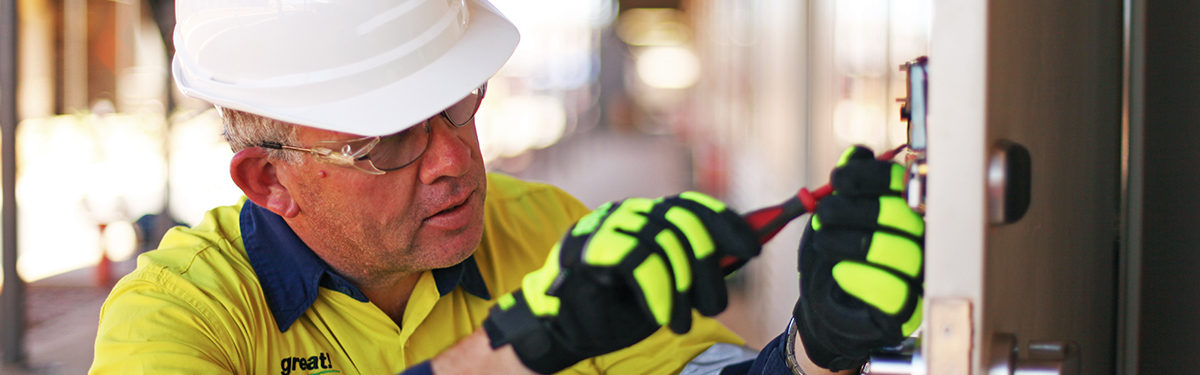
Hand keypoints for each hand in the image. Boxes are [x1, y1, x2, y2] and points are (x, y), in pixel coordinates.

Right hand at [483, 192, 760, 373]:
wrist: (565, 330)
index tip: (753, 247)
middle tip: (715, 306)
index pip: (690, 205)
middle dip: (707, 265)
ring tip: (683, 321)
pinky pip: (637, 261)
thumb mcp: (669, 286)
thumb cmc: (618, 309)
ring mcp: (604, 227)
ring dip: (682, 287)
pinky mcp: (587, 248)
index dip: (724, 222)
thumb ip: (699, 264)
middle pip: (681, 221)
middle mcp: (626, 214)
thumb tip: (745, 248)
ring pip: (661, 241)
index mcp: (645, 217)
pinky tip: (663, 316)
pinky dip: (658, 291)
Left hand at [793, 146, 924, 370]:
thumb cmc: (831, 261)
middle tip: (824, 215)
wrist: (823, 311)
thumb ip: (845, 188)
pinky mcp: (909, 311)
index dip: (871, 176)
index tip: (838, 178)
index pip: (903, 185)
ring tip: (824, 241)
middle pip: (900, 215)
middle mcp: (922, 243)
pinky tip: (840, 271)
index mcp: (908, 214)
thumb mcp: (831, 218)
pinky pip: (893, 291)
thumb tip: (858, 154)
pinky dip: (860, 277)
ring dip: (851, 241)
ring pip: (898, 251)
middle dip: (853, 210)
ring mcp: (919, 278)